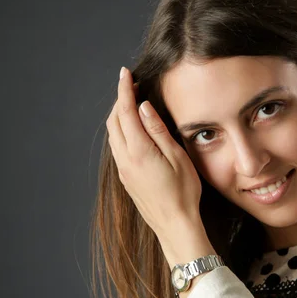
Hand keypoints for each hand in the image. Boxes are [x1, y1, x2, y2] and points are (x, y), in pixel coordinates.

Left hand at [106, 67, 202, 243]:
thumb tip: (142, 107)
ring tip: (132, 102)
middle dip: (120, 99)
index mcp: (138, 151)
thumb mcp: (177, 157)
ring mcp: (123, 169)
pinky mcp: (126, 177)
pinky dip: (121, 130)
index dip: (124, 90)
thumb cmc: (183, 192)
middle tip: (132, 84)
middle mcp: (125, 159)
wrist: (174, 225)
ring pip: (113, 134)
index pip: (125, 112)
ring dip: (119, 114)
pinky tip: (133, 128)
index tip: (125, 73)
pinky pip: (117, 146)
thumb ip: (157, 130)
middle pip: (114, 121)